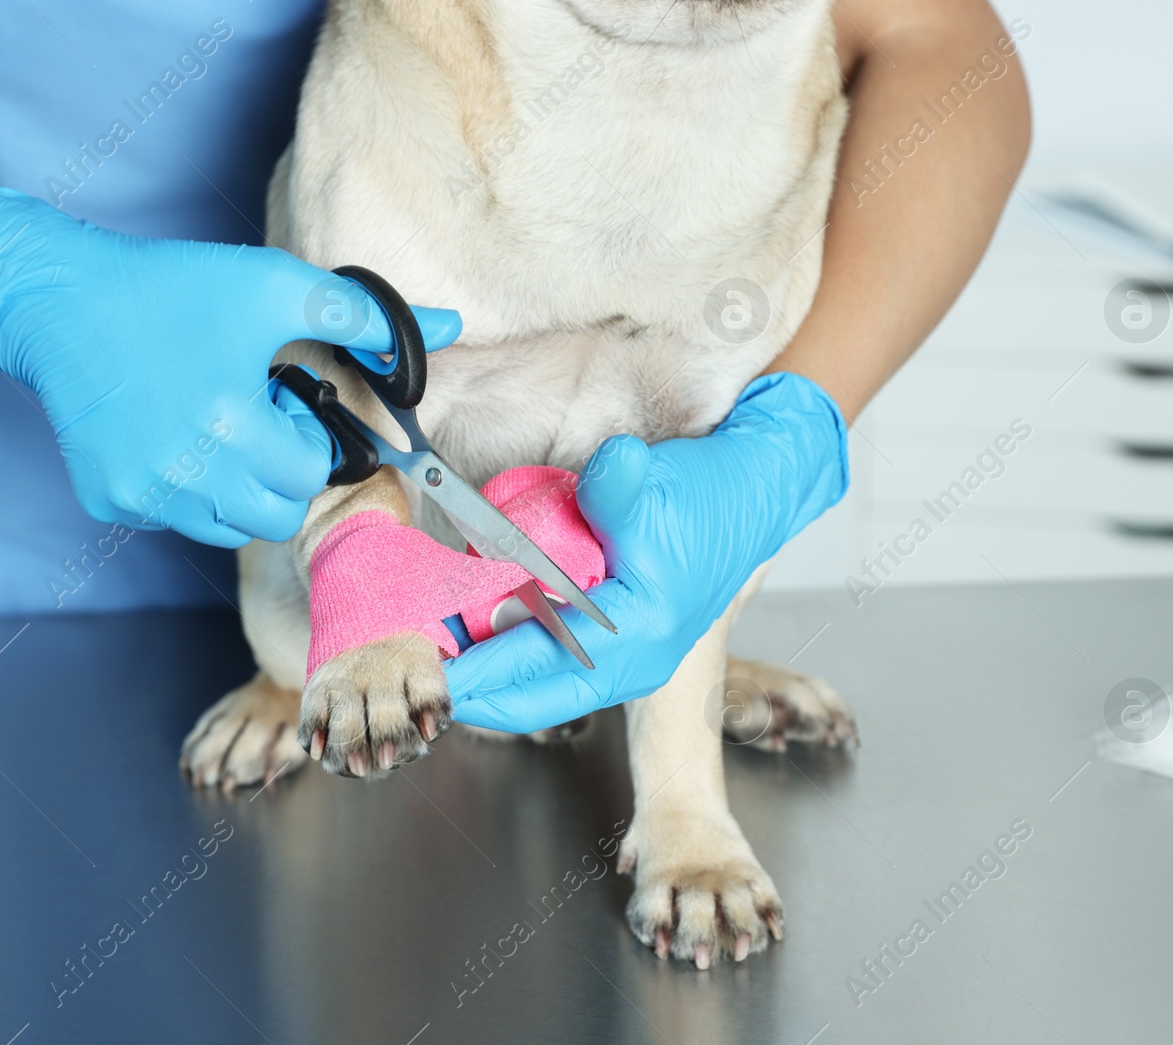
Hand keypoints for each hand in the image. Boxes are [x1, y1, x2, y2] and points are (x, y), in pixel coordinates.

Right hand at [0, 188, 460, 545]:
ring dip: (238, 488)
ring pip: (226, 528)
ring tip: (215, 424)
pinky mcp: (108, 499)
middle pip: (275, 517)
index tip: (284, 400)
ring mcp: (140, 495)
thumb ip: (365, 315)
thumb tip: (444, 329)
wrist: (56, 299)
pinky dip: (186, 489)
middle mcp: (182, 476)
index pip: (309, 477)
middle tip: (255, 416)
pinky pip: (175, 519)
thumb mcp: (273, 284)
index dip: (308, 439)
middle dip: (282, 472)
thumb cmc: (170, 288)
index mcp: (229, 427)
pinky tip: (168, 434)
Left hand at [443, 372, 847, 732]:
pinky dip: (512, 655)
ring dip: (491, 676)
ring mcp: (628, 659)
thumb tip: (605, 472)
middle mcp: (633, 662)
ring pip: (541, 688)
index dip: (478, 672)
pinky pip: (554, 664)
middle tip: (418, 671)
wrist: (754, 492)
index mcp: (640, 637)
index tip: (431, 674)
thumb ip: (619, 488)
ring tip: (437, 654)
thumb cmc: (711, 495)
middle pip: (533, 700)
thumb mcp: (659, 487)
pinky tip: (478, 630)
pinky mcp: (620, 642)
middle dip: (475, 691)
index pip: (539, 666)